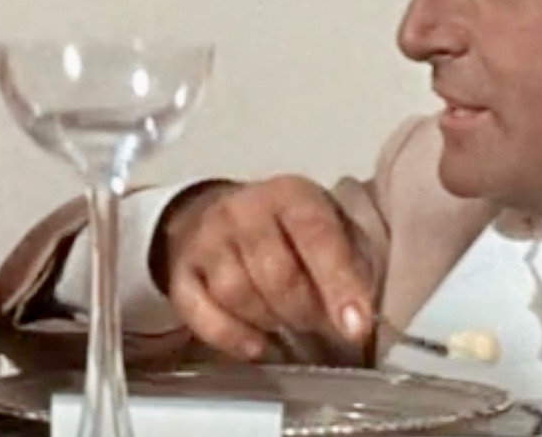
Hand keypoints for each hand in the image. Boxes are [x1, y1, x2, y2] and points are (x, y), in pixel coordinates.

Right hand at [157, 175, 376, 359]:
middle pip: (276, 275)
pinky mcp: (180, 273)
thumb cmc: (287, 230)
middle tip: (319, 323)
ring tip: (286, 322)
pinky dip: (232, 337)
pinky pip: (202, 315)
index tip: (356, 326)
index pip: (317, 236)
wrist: (215, 214)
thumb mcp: (328, 226)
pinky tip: (256, 345)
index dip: (338, 283)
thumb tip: (361, 316)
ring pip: (238, 295)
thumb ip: (352, 262)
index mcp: (291, 195)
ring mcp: (206, 240)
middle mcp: (243, 210)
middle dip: (305, 311)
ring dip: (270, 322)